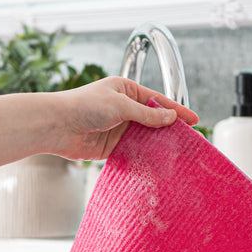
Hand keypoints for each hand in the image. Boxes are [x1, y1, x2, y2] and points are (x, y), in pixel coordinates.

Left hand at [51, 76, 198, 159]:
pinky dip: (145, 155)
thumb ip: (147, 114)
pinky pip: (134, 151)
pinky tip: (157, 160)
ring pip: (145, 137)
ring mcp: (119, 128)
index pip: (158, 101)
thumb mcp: (121, 105)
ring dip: (159, 144)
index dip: (177, 110)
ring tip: (178, 152)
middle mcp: (124, 108)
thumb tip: (169, 118)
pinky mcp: (112, 146)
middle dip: (170, 129)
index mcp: (126, 91)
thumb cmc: (83, 106)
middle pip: (154, 120)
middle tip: (189, 139)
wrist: (58, 126)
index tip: (194, 119)